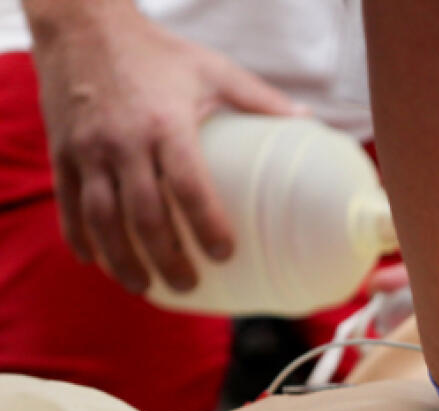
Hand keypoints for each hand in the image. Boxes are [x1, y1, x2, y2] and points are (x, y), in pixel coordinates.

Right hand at [30, 3, 303, 292]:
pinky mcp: (61, 151)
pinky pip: (68, 204)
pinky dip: (79, 237)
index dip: (206, 224)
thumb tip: (307, 120)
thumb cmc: (156, 52)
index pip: (188, 186)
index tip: (224, 253)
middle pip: (144, 215)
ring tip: (143, 287)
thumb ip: (258, 99)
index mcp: (167, 125)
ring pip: (101, 218)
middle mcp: (124, 142)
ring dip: (121, 259)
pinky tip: (95, 261)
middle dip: (165, 258)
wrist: (82, 25)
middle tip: (188, 285)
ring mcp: (88, 150)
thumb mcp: (212, 69)